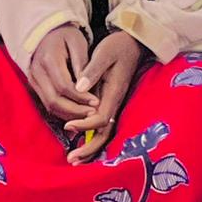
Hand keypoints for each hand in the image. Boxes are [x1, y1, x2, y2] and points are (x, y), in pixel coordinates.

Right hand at [29, 25, 95, 123]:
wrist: (46, 31)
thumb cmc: (66, 36)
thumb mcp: (79, 43)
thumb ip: (82, 65)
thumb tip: (85, 89)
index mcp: (48, 59)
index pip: (63, 86)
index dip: (80, 97)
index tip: (96, 102)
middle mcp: (36, 71)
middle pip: (54, 100)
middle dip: (75, 110)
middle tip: (93, 113)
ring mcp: (33, 79)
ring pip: (49, 105)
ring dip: (69, 114)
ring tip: (87, 114)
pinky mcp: (34, 85)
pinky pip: (47, 103)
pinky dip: (62, 111)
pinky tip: (77, 111)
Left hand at [64, 32, 147, 160]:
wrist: (133, 42)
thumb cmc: (117, 46)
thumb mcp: (104, 53)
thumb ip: (92, 71)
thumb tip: (79, 89)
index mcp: (115, 92)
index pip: (101, 117)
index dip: (85, 124)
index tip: (68, 125)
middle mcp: (116, 102)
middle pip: (105, 133)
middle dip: (89, 148)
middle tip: (71, 159)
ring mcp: (114, 104)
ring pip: (105, 132)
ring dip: (90, 147)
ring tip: (74, 159)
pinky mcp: (110, 102)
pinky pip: (102, 124)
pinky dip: (92, 136)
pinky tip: (81, 143)